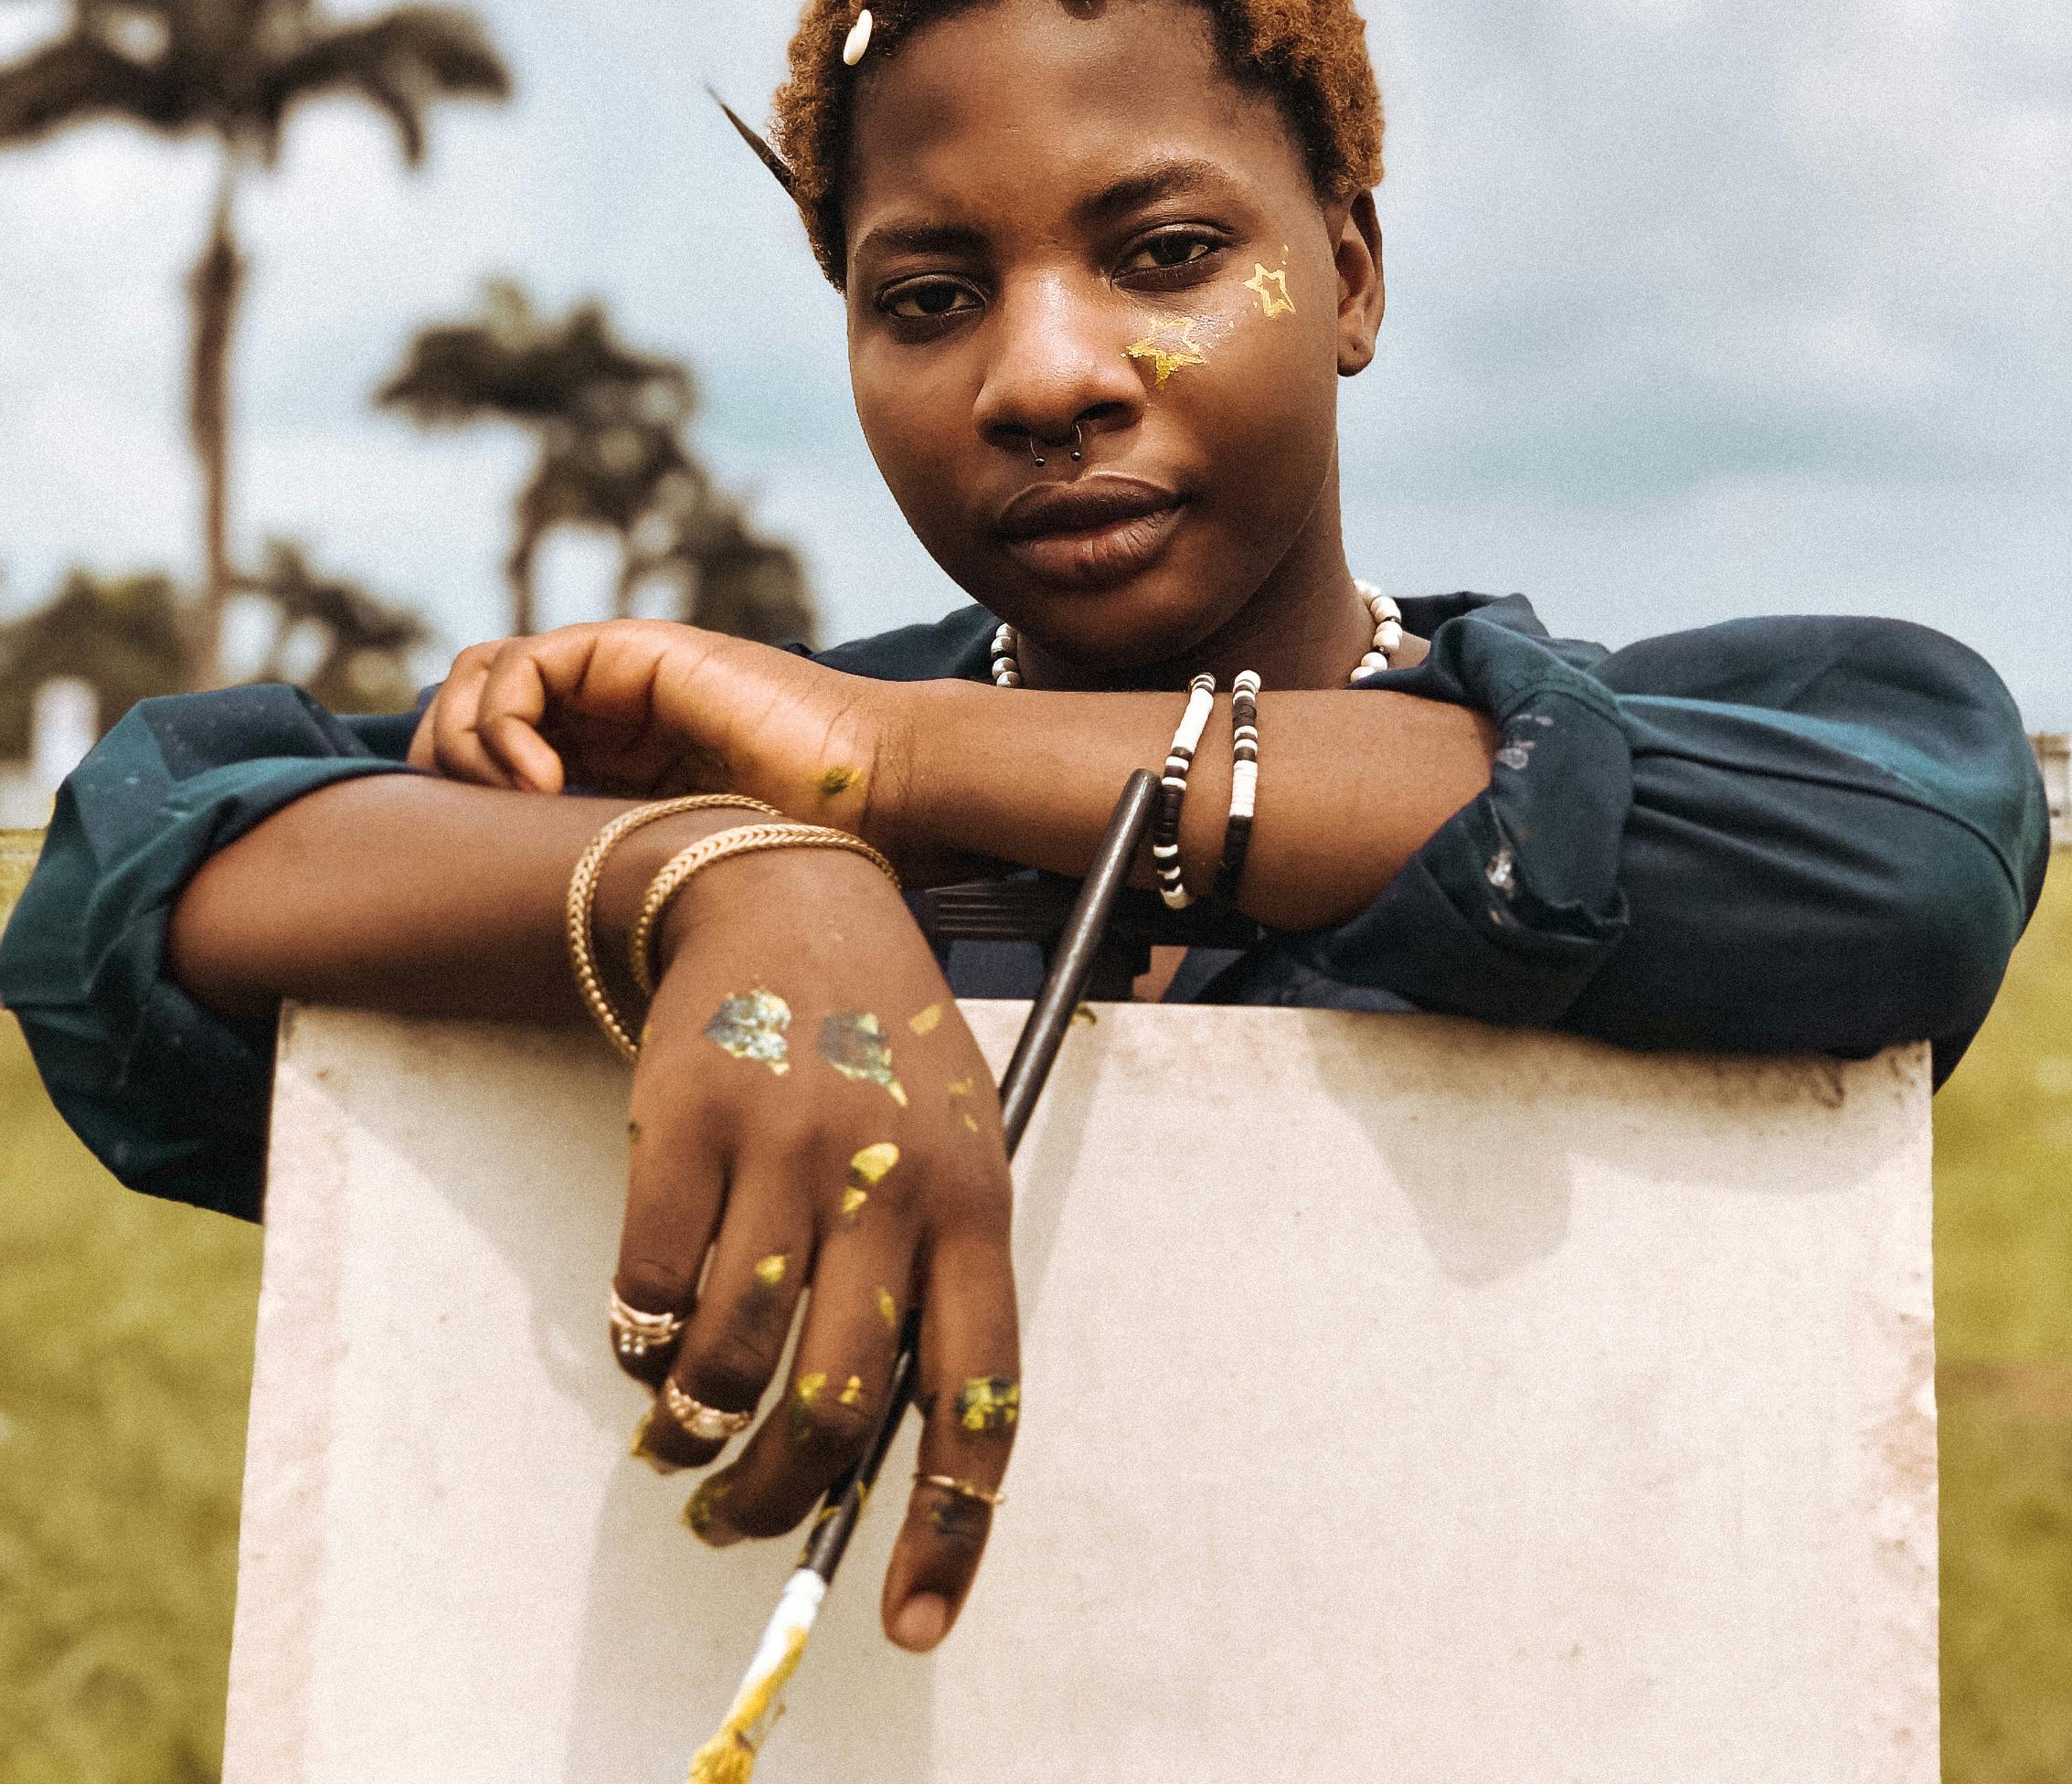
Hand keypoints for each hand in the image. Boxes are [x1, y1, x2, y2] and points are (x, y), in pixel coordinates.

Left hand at [409, 619, 906, 857]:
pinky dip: (507, 724)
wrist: (880, 794)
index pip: (481, 755)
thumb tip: (497, 941)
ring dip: (468, 743)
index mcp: (605, 762)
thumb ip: (599, 873)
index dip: (454, 801)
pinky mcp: (634, 651)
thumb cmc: (800, 852)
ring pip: (480, 676)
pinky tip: (544, 783)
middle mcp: (601, 711)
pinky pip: (524, 667)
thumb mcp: (665, 872)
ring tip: (516, 801)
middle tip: (473, 832)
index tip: (475, 867)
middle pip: (463, 709)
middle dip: (443, 769)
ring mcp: (615, 675)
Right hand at [609, 842, 1017, 1650]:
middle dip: (773, 1499)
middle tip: (732, 1522)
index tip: (906, 1621)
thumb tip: (858, 1462)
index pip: (981, 1399)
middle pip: (835, 1404)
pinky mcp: (688, 1118)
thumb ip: (918, 1284)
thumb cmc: (880, 1054)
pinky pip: (648, 1289)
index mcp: (976, 1203)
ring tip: (676, 1435)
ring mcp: (787, 1146)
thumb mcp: (944, 1150)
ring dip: (689, 1432)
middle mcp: (890, 1181)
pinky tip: (646, 1337)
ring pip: (729, 1361)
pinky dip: (638, 1345)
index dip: (946, 1529)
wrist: (791, 901)